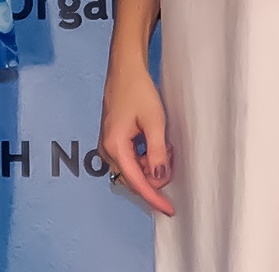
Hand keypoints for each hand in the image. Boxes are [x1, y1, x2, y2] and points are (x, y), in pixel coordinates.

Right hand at [99, 60, 174, 215]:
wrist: (126, 68)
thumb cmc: (138, 90)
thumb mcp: (154, 122)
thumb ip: (157, 153)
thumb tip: (160, 178)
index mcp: (115, 147)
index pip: (137, 182)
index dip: (155, 197)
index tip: (170, 210)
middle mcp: (107, 150)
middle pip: (133, 178)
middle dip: (155, 176)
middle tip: (170, 156)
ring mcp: (108, 144)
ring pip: (133, 169)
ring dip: (151, 165)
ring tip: (164, 145)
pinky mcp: (113, 138)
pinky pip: (130, 158)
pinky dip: (145, 157)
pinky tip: (155, 142)